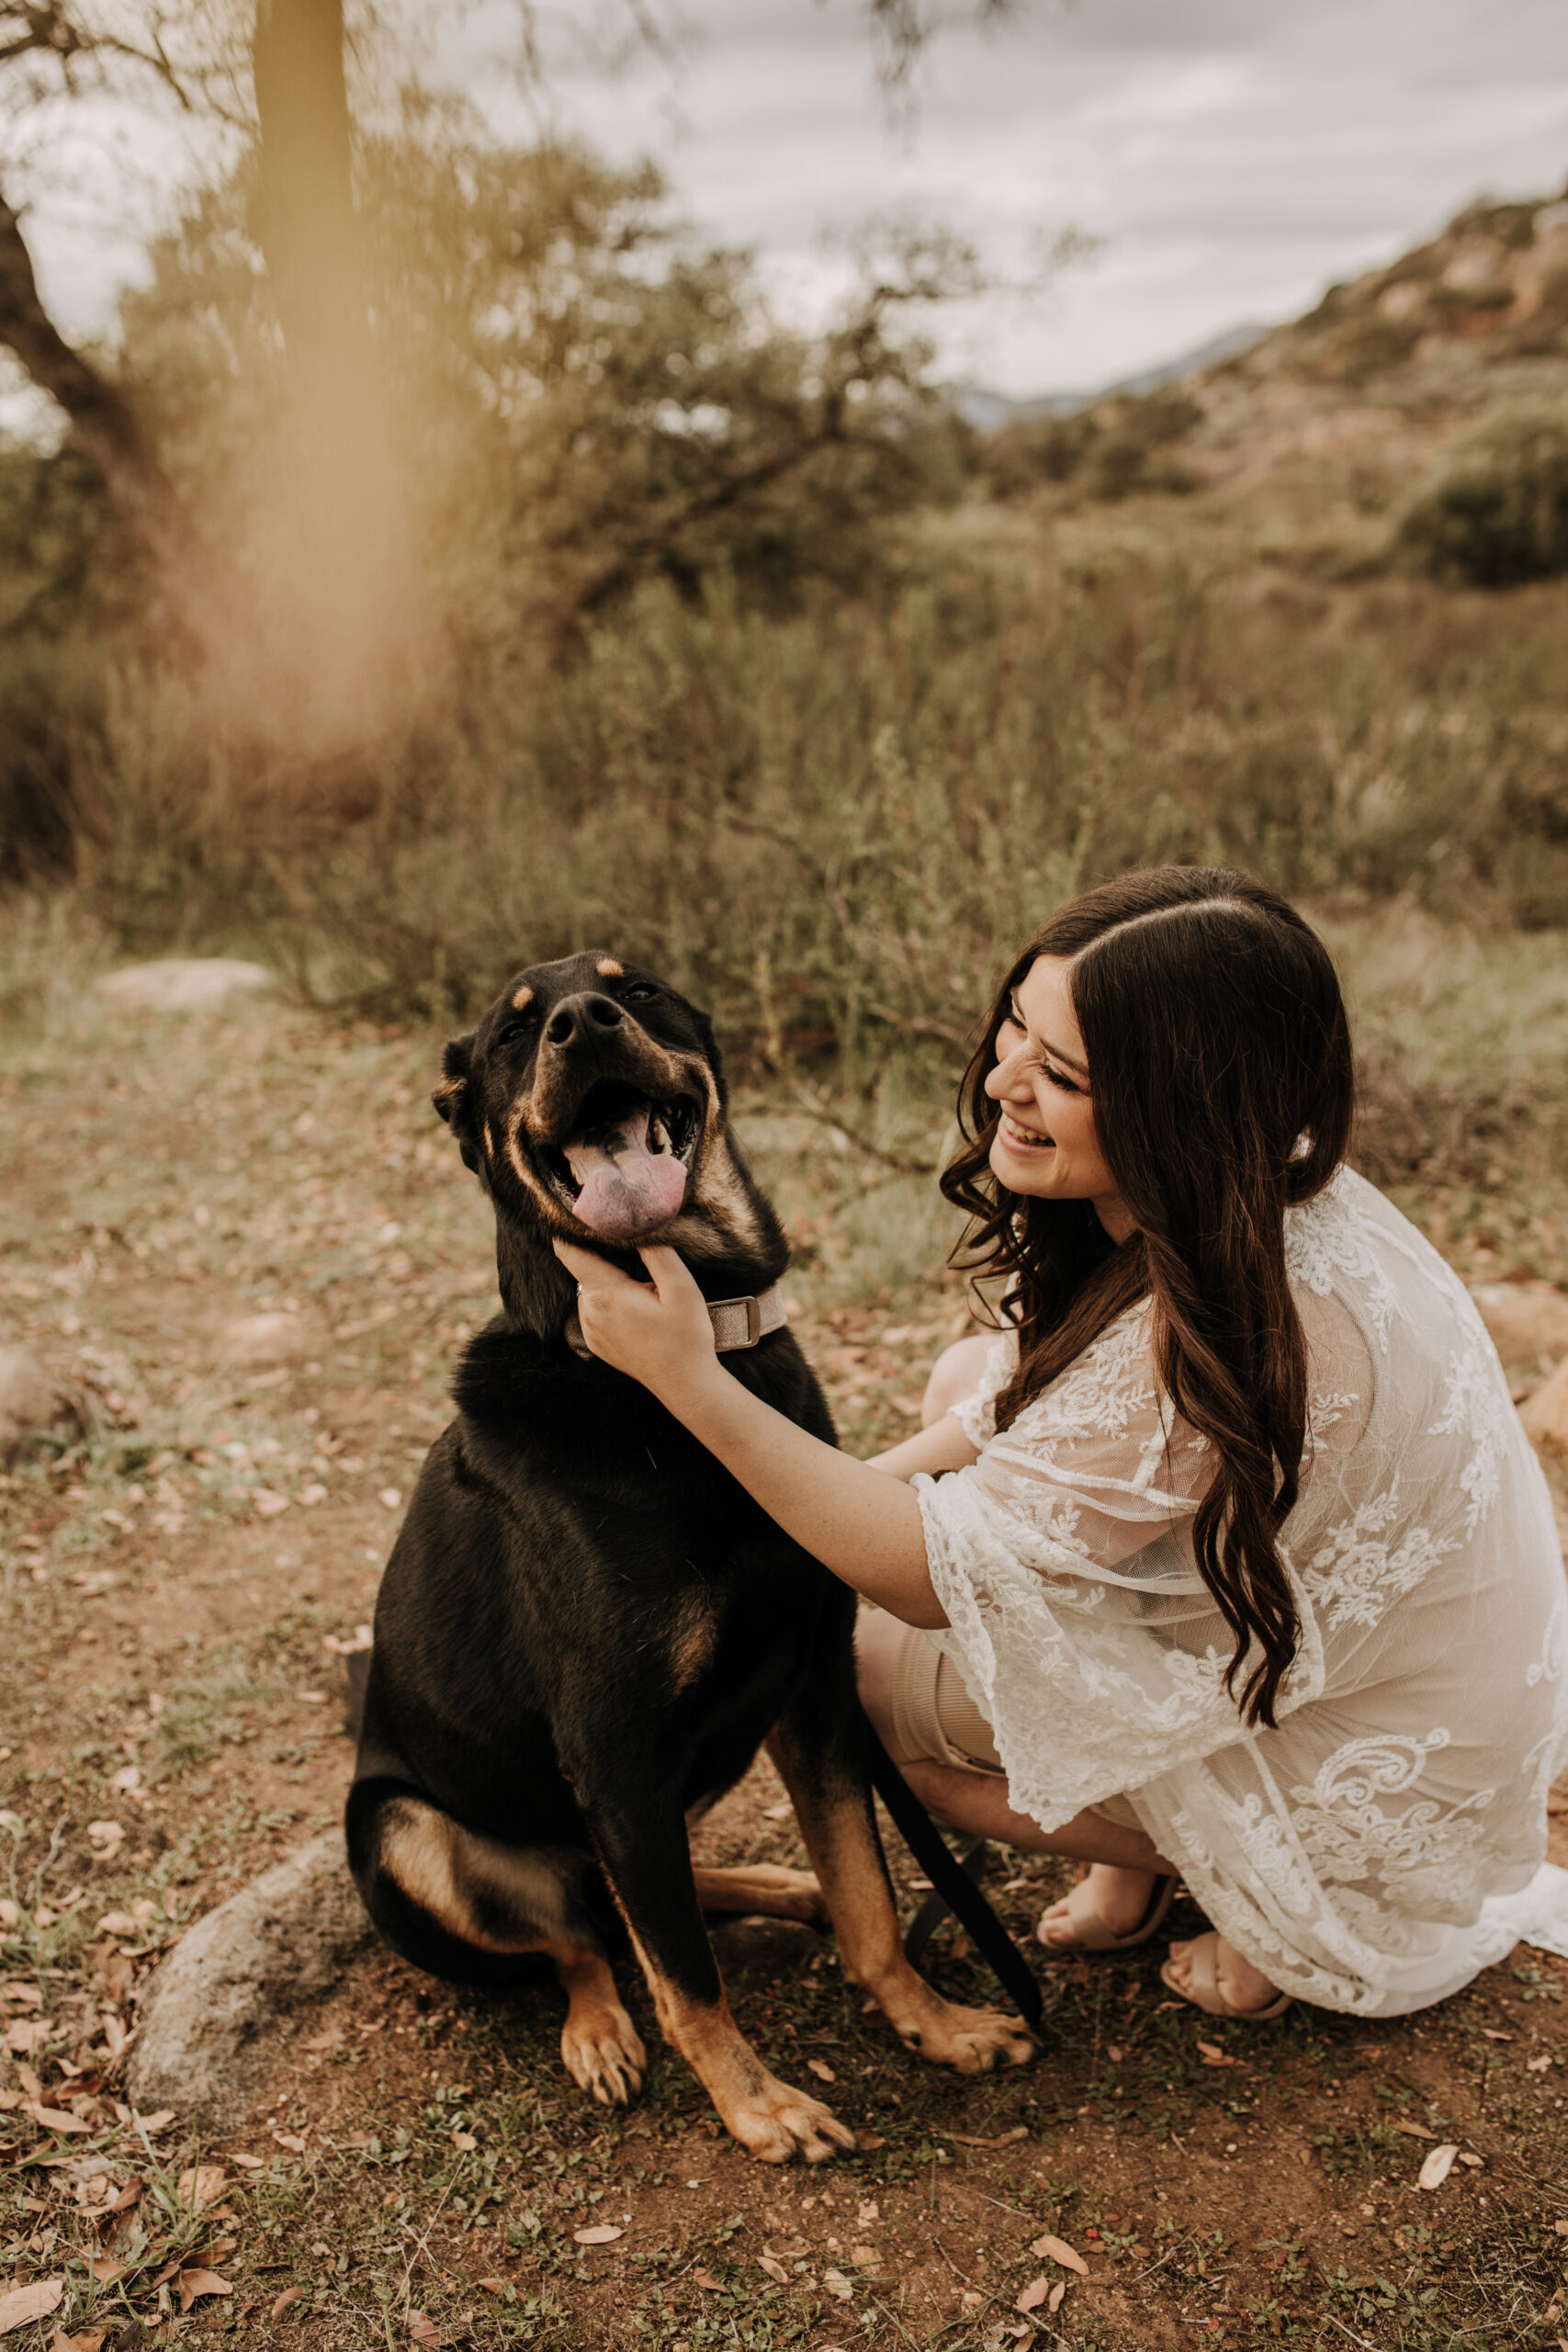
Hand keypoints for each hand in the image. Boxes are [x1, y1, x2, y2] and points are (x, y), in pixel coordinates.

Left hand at [553, 1240, 718, 1401]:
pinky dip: (610, 1303)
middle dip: (605, 1258)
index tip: (580, 1214)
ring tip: (643, 1292)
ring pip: (590, 1289)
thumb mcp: (682, 1288)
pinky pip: (595, 1310)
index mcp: (606, 1294)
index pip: (569, 1252)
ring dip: (609, 1282)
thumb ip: (657, 1253)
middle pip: (584, 1268)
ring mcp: (590, 1330)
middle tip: (638, 1261)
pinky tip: (638, 1311)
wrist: (685, 1384)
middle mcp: (589, 1312)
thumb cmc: (686, 1337)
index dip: (570, 1230)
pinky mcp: (596, 1342)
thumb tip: (637, 1226)